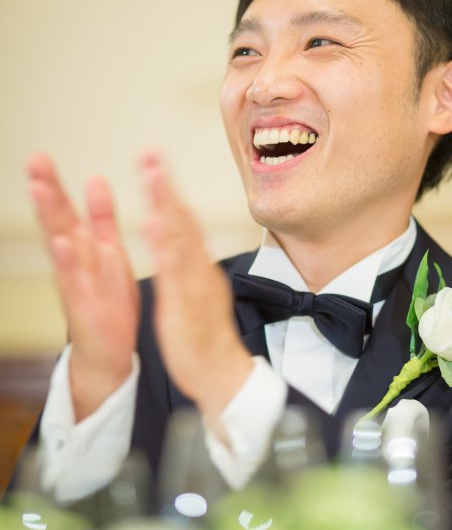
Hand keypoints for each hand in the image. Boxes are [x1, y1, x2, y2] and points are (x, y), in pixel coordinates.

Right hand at [27, 153, 138, 419]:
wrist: (108, 352)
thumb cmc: (108, 302)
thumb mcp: (108, 252)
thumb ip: (101, 218)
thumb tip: (94, 180)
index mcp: (83, 248)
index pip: (63, 210)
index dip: (53, 184)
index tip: (40, 156)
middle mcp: (74, 264)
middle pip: (56, 222)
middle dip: (45, 192)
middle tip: (34, 163)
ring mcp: (76, 284)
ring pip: (60, 246)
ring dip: (50, 218)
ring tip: (40, 191)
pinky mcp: (84, 306)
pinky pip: (76, 282)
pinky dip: (70, 264)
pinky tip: (63, 245)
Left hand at [140, 151, 252, 423]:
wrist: (222, 375)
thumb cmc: (206, 339)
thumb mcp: (196, 295)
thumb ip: (189, 268)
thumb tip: (184, 245)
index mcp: (198, 268)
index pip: (184, 223)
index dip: (169, 191)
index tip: (155, 162)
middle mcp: (198, 270)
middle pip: (183, 221)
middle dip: (165, 186)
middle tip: (151, 154)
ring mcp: (193, 285)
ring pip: (180, 239)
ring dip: (166, 203)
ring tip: (152, 174)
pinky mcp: (185, 306)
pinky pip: (174, 274)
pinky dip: (164, 246)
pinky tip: (153, 224)